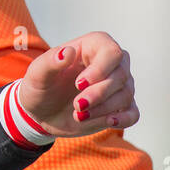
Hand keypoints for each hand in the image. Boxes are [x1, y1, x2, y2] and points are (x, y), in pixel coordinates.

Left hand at [17, 32, 136, 137]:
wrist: (40, 111)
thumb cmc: (40, 86)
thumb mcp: (37, 74)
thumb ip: (50, 62)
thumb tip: (68, 52)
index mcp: (92, 47)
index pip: (111, 52)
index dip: (100, 69)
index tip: (79, 84)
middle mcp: (110, 64)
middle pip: (120, 75)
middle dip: (99, 93)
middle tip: (77, 105)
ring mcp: (117, 86)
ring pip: (125, 95)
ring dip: (103, 108)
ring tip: (79, 115)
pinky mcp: (118, 108)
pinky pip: (133, 113)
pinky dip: (123, 119)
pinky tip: (109, 122)